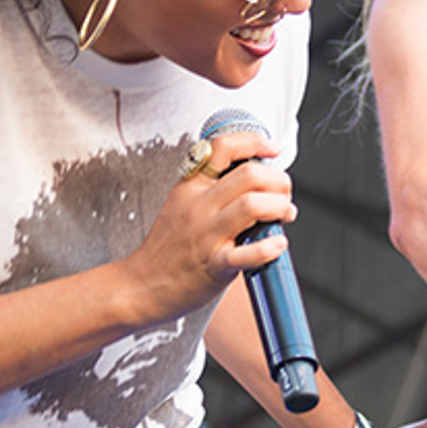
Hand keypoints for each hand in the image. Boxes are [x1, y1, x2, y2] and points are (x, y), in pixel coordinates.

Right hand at [120, 129, 295, 325]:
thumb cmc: (167, 249)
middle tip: (284, 194)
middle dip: (279, 180)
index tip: (272, 150)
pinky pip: (247, 253)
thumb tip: (256, 181)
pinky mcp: (214, 265)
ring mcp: (206, 235)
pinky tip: (277, 245)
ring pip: (252, 205)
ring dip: (279, 207)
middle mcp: (199, 206)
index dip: (255, 142)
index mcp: (191, 186)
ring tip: (284, 215)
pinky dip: (270, 247)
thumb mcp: (181, 205)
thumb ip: (212, 189)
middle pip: (249, 174)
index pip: (223, 147)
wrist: (141, 285)